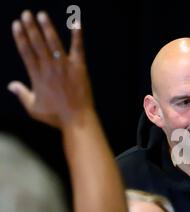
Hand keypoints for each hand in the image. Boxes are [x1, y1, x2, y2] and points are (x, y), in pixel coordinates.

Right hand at [8, 10, 93, 127]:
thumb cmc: (55, 116)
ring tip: (42, 15)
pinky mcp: (79, 67)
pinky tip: (76, 23)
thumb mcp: (33, 108)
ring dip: (47, 27)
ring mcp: (64, 67)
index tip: (16, 24)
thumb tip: (10, 85)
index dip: (20, 37)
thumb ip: (22, 94)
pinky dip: (77, 35)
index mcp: (36, 76)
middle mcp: (49, 68)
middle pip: (37, 43)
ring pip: (53, 42)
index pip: (25, 51)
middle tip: (26, 13)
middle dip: (31, 27)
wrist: (77, 119)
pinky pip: (78, 48)